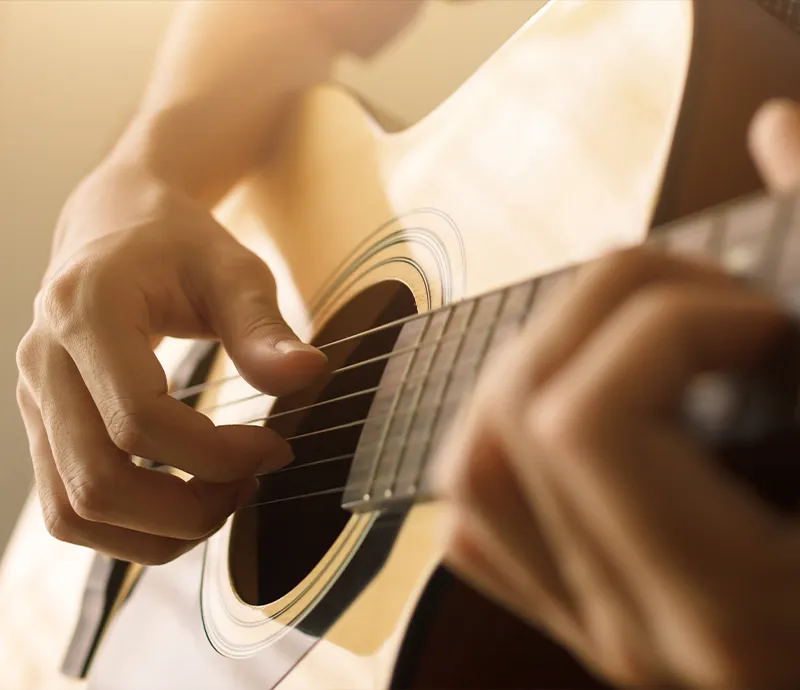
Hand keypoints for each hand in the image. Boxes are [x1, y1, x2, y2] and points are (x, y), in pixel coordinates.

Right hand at [16, 161, 326, 565]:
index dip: (216, 455)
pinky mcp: (42, 423)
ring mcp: (32, 398)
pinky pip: (67, 508)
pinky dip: (127, 530)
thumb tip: (309, 375)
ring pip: (73, 512)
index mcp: (87, 310)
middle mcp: (43, 360)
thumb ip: (264, 326)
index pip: (139, 420)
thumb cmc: (179, 246)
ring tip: (220, 501)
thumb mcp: (233, 270)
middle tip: (251, 485)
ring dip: (155, 533)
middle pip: (97, 483)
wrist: (116, 227)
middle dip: (187, 510)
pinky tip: (182, 503)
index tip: (274, 449)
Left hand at [431, 100, 799, 688]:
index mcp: (733, 610)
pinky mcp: (571, 611)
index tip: (760, 319)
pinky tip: (587, 402)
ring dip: (543, 359)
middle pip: (518, 419)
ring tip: (644, 336)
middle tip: (705, 300)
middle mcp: (634, 625)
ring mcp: (589, 622)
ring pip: (474, 465)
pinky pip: (479, 517)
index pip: (588, 426)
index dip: (666, 325)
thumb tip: (776, 131)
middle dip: (603, 308)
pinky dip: (507, 435)